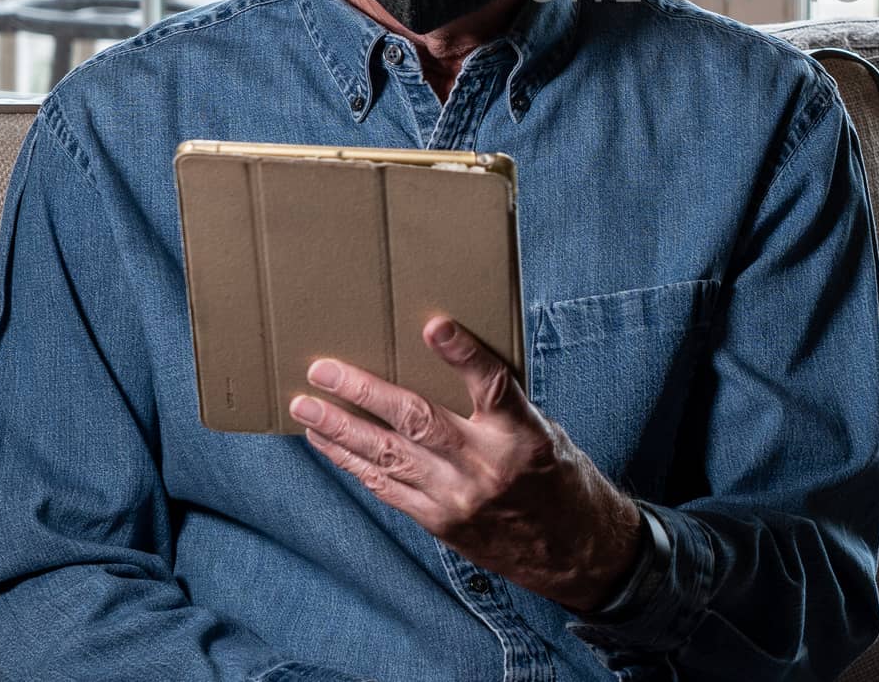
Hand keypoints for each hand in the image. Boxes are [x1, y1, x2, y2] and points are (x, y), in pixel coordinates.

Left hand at [288, 316, 643, 612]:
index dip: (464, 354)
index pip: (494, 385)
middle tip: (324, 370)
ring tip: (306, 407)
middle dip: (364, 393)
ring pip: (388, 457)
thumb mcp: (545, 432)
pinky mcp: (439, 522)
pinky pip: (386, 488)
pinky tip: (327, 444)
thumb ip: (501, 406)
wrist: (572, 552)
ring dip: (340, 430)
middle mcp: (486, 468)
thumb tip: (450, 367)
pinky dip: (352, 463)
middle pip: (418, 421)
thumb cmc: (559, 479)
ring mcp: (457, 500)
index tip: (435, 325)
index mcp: (523, 436)